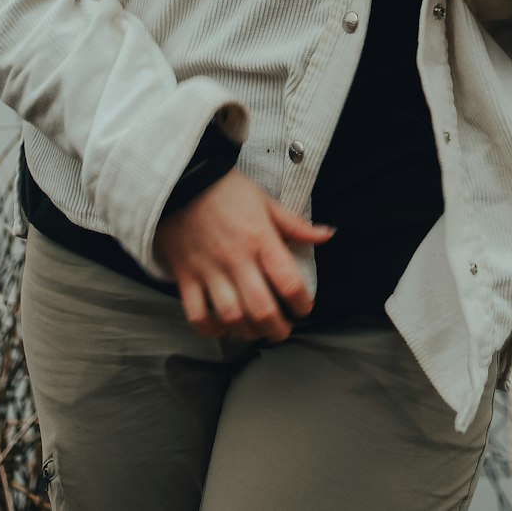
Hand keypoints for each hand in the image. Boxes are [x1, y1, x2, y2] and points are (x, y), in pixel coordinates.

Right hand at [154, 169, 333, 341]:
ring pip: (231, 317)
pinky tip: (222, 327)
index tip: (304, 307)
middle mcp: (236, 258)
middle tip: (282, 330)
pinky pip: (197, 315)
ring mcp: (209, 270)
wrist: (183, 180)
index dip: (302, 303)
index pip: (289, 282)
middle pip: (262, 309)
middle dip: (277, 329)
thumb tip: (328, 234)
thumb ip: (296, 225)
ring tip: (255, 331)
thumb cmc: (226, 190)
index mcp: (260, 238)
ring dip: (247, 332)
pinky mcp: (186, 276)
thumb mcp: (265, 201)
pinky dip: (210, 329)